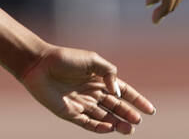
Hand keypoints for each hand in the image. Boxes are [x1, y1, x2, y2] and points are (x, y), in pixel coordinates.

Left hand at [18, 46, 153, 133]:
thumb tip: (118, 92)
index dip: (137, 101)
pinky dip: (100, 128)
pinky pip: (88, 124)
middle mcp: (92, 93)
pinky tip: (109, 128)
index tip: (151, 111)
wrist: (38, 64)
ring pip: (105, 118)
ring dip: (117, 124)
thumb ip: (109, 72)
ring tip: (128, 129)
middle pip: (116, 108)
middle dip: (128, 115)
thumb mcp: (91, 59)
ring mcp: (82, 104)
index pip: (123, 92)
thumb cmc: (64, 58)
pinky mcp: (70, 113)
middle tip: (137, 121)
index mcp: (99, 79)